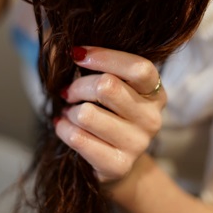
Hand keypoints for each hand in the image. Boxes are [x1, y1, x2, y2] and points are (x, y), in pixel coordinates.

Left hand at [54, 46, 165, 183]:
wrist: (114, 162)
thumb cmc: (107, 114)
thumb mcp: (107, 86)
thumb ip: (90, 63)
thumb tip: (59, 47)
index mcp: (154, 92)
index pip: (138, 68)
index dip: (104, 56)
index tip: (76, 54)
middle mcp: (152, 118)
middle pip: (106, 86)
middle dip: (77, 86)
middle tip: (69, 92)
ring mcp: (138, 144)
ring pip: (87, 114)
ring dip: (70, 110)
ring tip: (71, 113)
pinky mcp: (119, 165)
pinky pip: (78, 138)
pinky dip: (63, 128)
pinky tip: (65, 127)